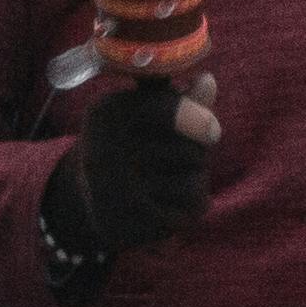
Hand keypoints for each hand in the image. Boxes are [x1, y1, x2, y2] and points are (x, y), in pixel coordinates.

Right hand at [52, 67, 220, 257]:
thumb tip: (208, 81)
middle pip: (190, 149)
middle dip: (196, 149)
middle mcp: (104, 154)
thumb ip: (177, 100)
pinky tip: (167, 201)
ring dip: (195, 177)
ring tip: (167, 176)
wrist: (91, 199)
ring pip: (194, 179)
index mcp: (106, 115)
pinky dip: (191, 202)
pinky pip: (191, 207)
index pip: (163, 110)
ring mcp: (116, 195)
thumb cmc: (128, 143)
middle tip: (174, 153)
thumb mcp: (144, 113)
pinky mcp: (136, 225)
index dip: (196, 118)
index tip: (214, 132)